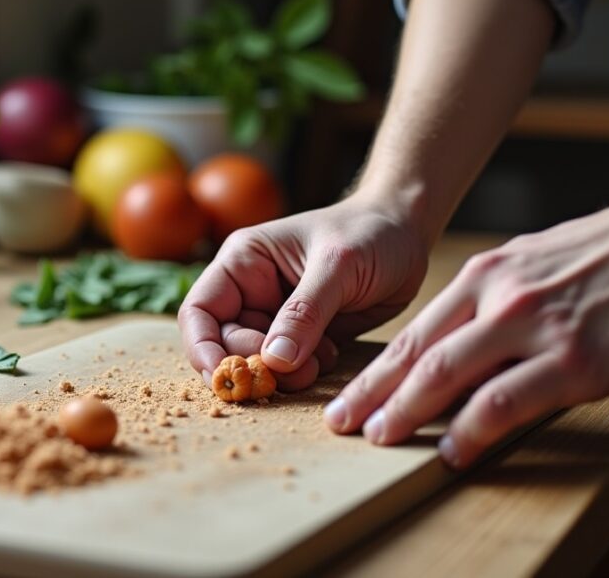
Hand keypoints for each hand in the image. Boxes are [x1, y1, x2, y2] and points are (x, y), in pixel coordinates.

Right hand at [179, 194, 428, 390]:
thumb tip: (274, 360)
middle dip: (251, 366)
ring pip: (258, 361)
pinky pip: (288, 367)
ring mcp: (277, 316)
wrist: (408, 233)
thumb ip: (305, 312)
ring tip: (315, 365)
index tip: (224, 377)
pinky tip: (331, 354)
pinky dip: (303, 372)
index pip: (200, 310)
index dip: (202, 347)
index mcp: (244, 262)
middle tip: (289, 375)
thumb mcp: (338, 266)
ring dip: (280, 375)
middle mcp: (253, 290)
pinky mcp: (304, 336)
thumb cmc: (370, 231)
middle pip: (225, 345)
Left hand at [324, 186, 608, 467]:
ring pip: (447, 373)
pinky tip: (454, 450)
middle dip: (373, 393)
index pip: (417, 331)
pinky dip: (472, 429)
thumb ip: (498, 297)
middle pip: (417, 352)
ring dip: (406, 410)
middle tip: (341, 424)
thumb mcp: (539, 261)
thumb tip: (468, 336)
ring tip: (379, 439)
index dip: (377, 369)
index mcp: (489, 274)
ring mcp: (534, 326)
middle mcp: (499, 296)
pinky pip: (505, 400)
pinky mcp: (574, 358)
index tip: (350, 396)